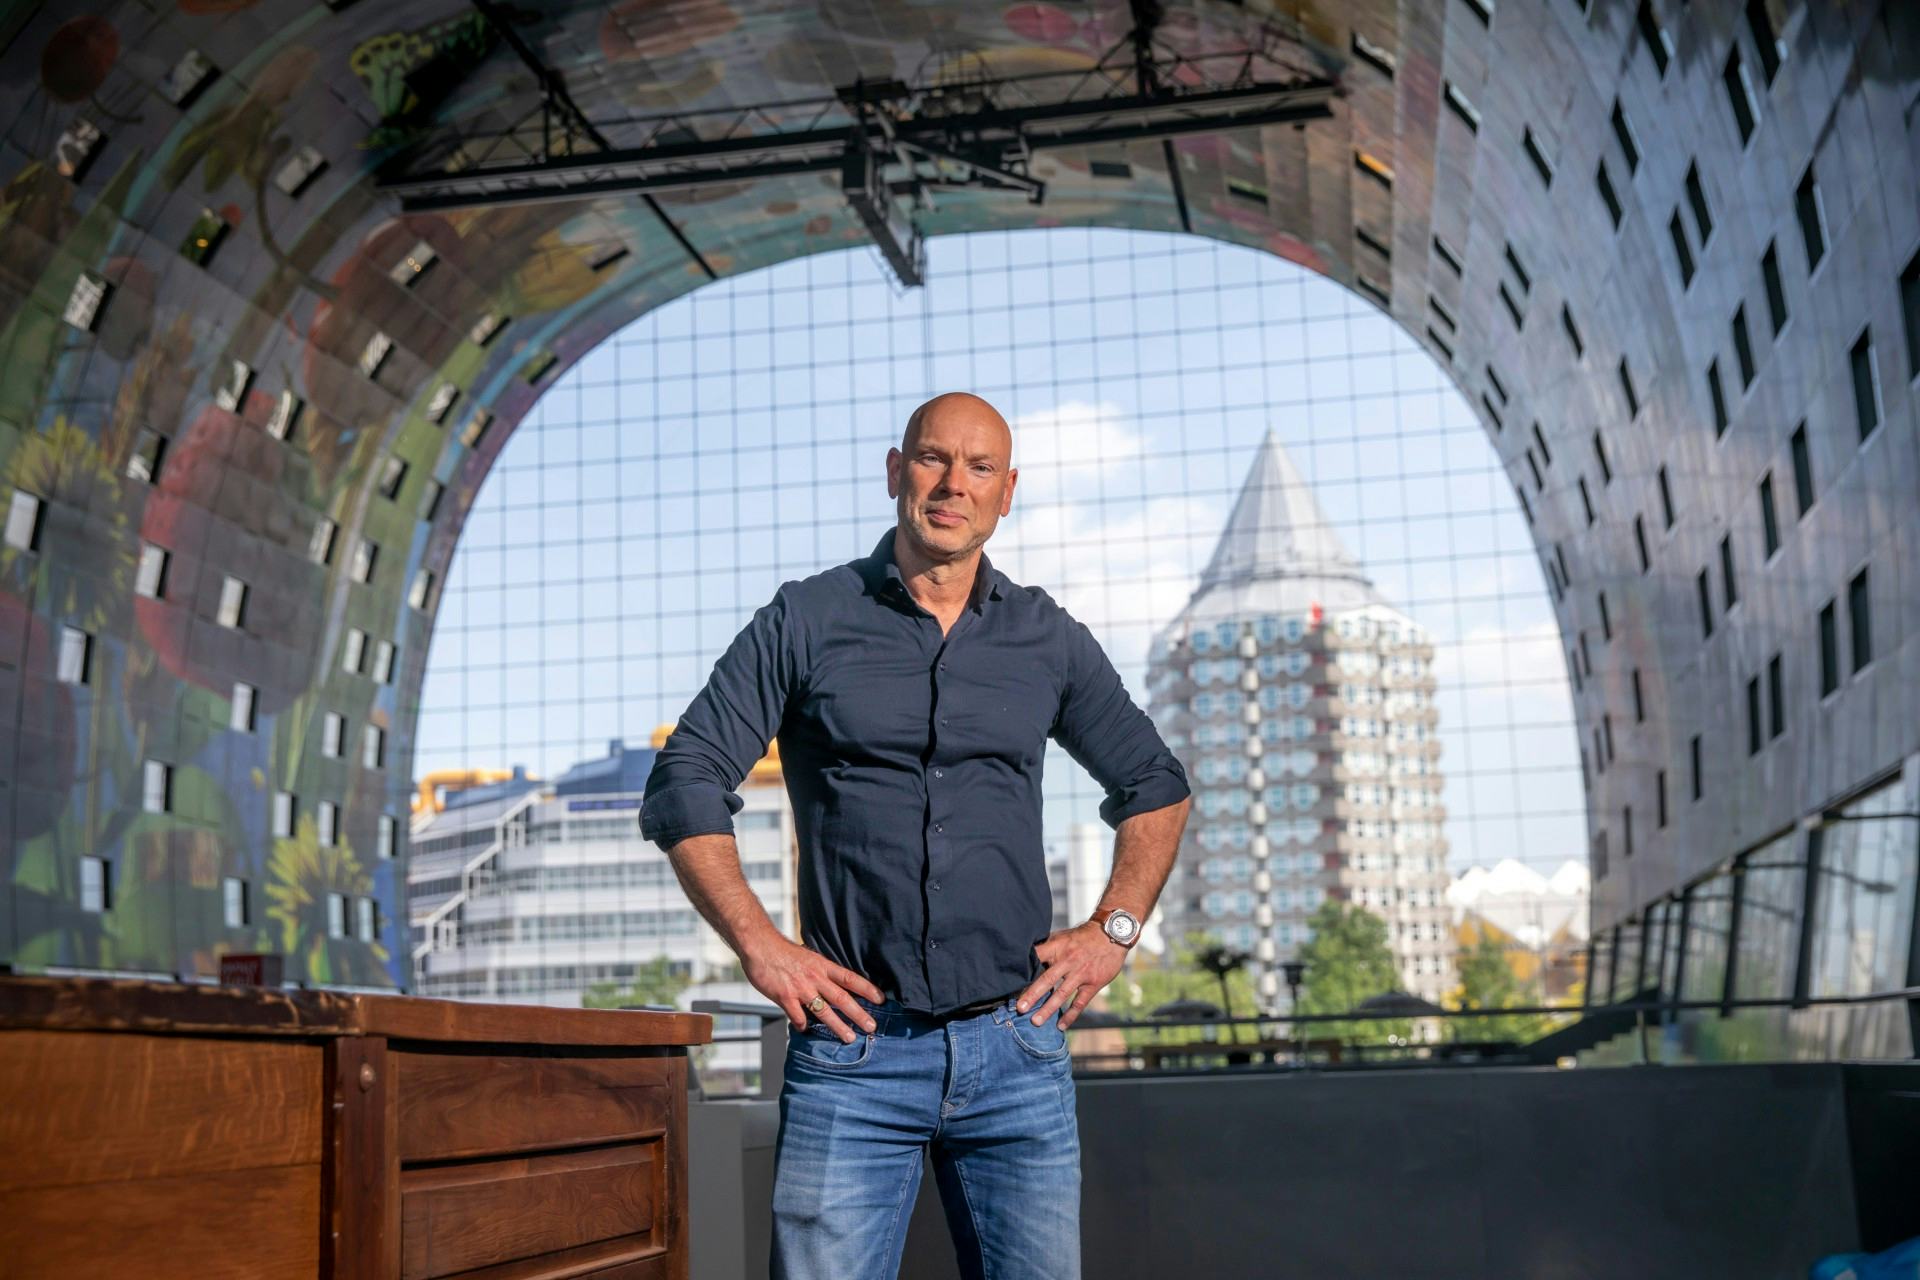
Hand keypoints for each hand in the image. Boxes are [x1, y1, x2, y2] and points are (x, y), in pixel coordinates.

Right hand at [742, 932, 882, 1043]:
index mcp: (822, 966)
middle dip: (859, 1014)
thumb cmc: (782, 951)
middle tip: (872, 1027)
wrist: (760, 945)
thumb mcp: (808, 957)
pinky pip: (797, 1016)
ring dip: (838, 1026)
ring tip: (850, 1037)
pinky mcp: (784, 996)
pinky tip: (806, 1030)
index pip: (850, 978)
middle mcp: (815, 977)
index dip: (867, 989)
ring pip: (824, 1011)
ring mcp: (800, 988)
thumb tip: (832, 982)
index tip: (881, 999)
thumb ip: (819, 971)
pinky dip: (803, 1025)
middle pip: (842, 998)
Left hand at [1014, 921, 1126, 1030]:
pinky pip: (1080, 1002)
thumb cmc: (1082, 937)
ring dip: (1048, 1008)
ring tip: (1035, 1021)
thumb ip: (1046, 948)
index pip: (1037, 957)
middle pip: (1047, 979)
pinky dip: (1070, 1015)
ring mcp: (1081, 973)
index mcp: (1058, 947)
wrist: (1111, 934)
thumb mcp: (1062, 937)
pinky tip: (1060, 1026)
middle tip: (1019, 1008)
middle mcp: (1068, 960)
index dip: (1023, 968)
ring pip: (1062, 993)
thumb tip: (1025, 958)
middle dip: (1032, 994)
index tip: (1010, 982)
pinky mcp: (1093, 983)